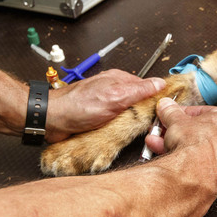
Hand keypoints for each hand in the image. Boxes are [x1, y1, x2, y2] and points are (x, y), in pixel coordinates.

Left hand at [45, 69, 164, 142]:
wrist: (51, 121)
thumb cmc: (77, 106)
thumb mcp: (115, 96)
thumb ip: (138, 90)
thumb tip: (160, 83)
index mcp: (119, 80)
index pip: (147, 87)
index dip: (157, 98)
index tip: (165, 110)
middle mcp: (114, 91)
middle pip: (139, 102)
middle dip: (145, 114)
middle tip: (149, 126)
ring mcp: (107, 106)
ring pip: (129, 115)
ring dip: (131, 125)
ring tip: (134, 132)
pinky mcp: (100, 119)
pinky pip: (117, 125)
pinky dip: (120, 131)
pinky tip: (120, 135)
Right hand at [146, 98, 216, 203]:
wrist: (195, 174)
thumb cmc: (195, 144)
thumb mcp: (177, 120)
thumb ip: (171, 111)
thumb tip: (166, 106)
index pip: (205, 112)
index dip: (184, 113)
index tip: (171, 114)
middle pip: (199, 132)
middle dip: (177, 130)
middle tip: (163, 129)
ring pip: (197, 149)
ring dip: (175, 144)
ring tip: (156, 143)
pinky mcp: (216, 178)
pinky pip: (197, 164)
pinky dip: (182, 160)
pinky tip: (164, 156)